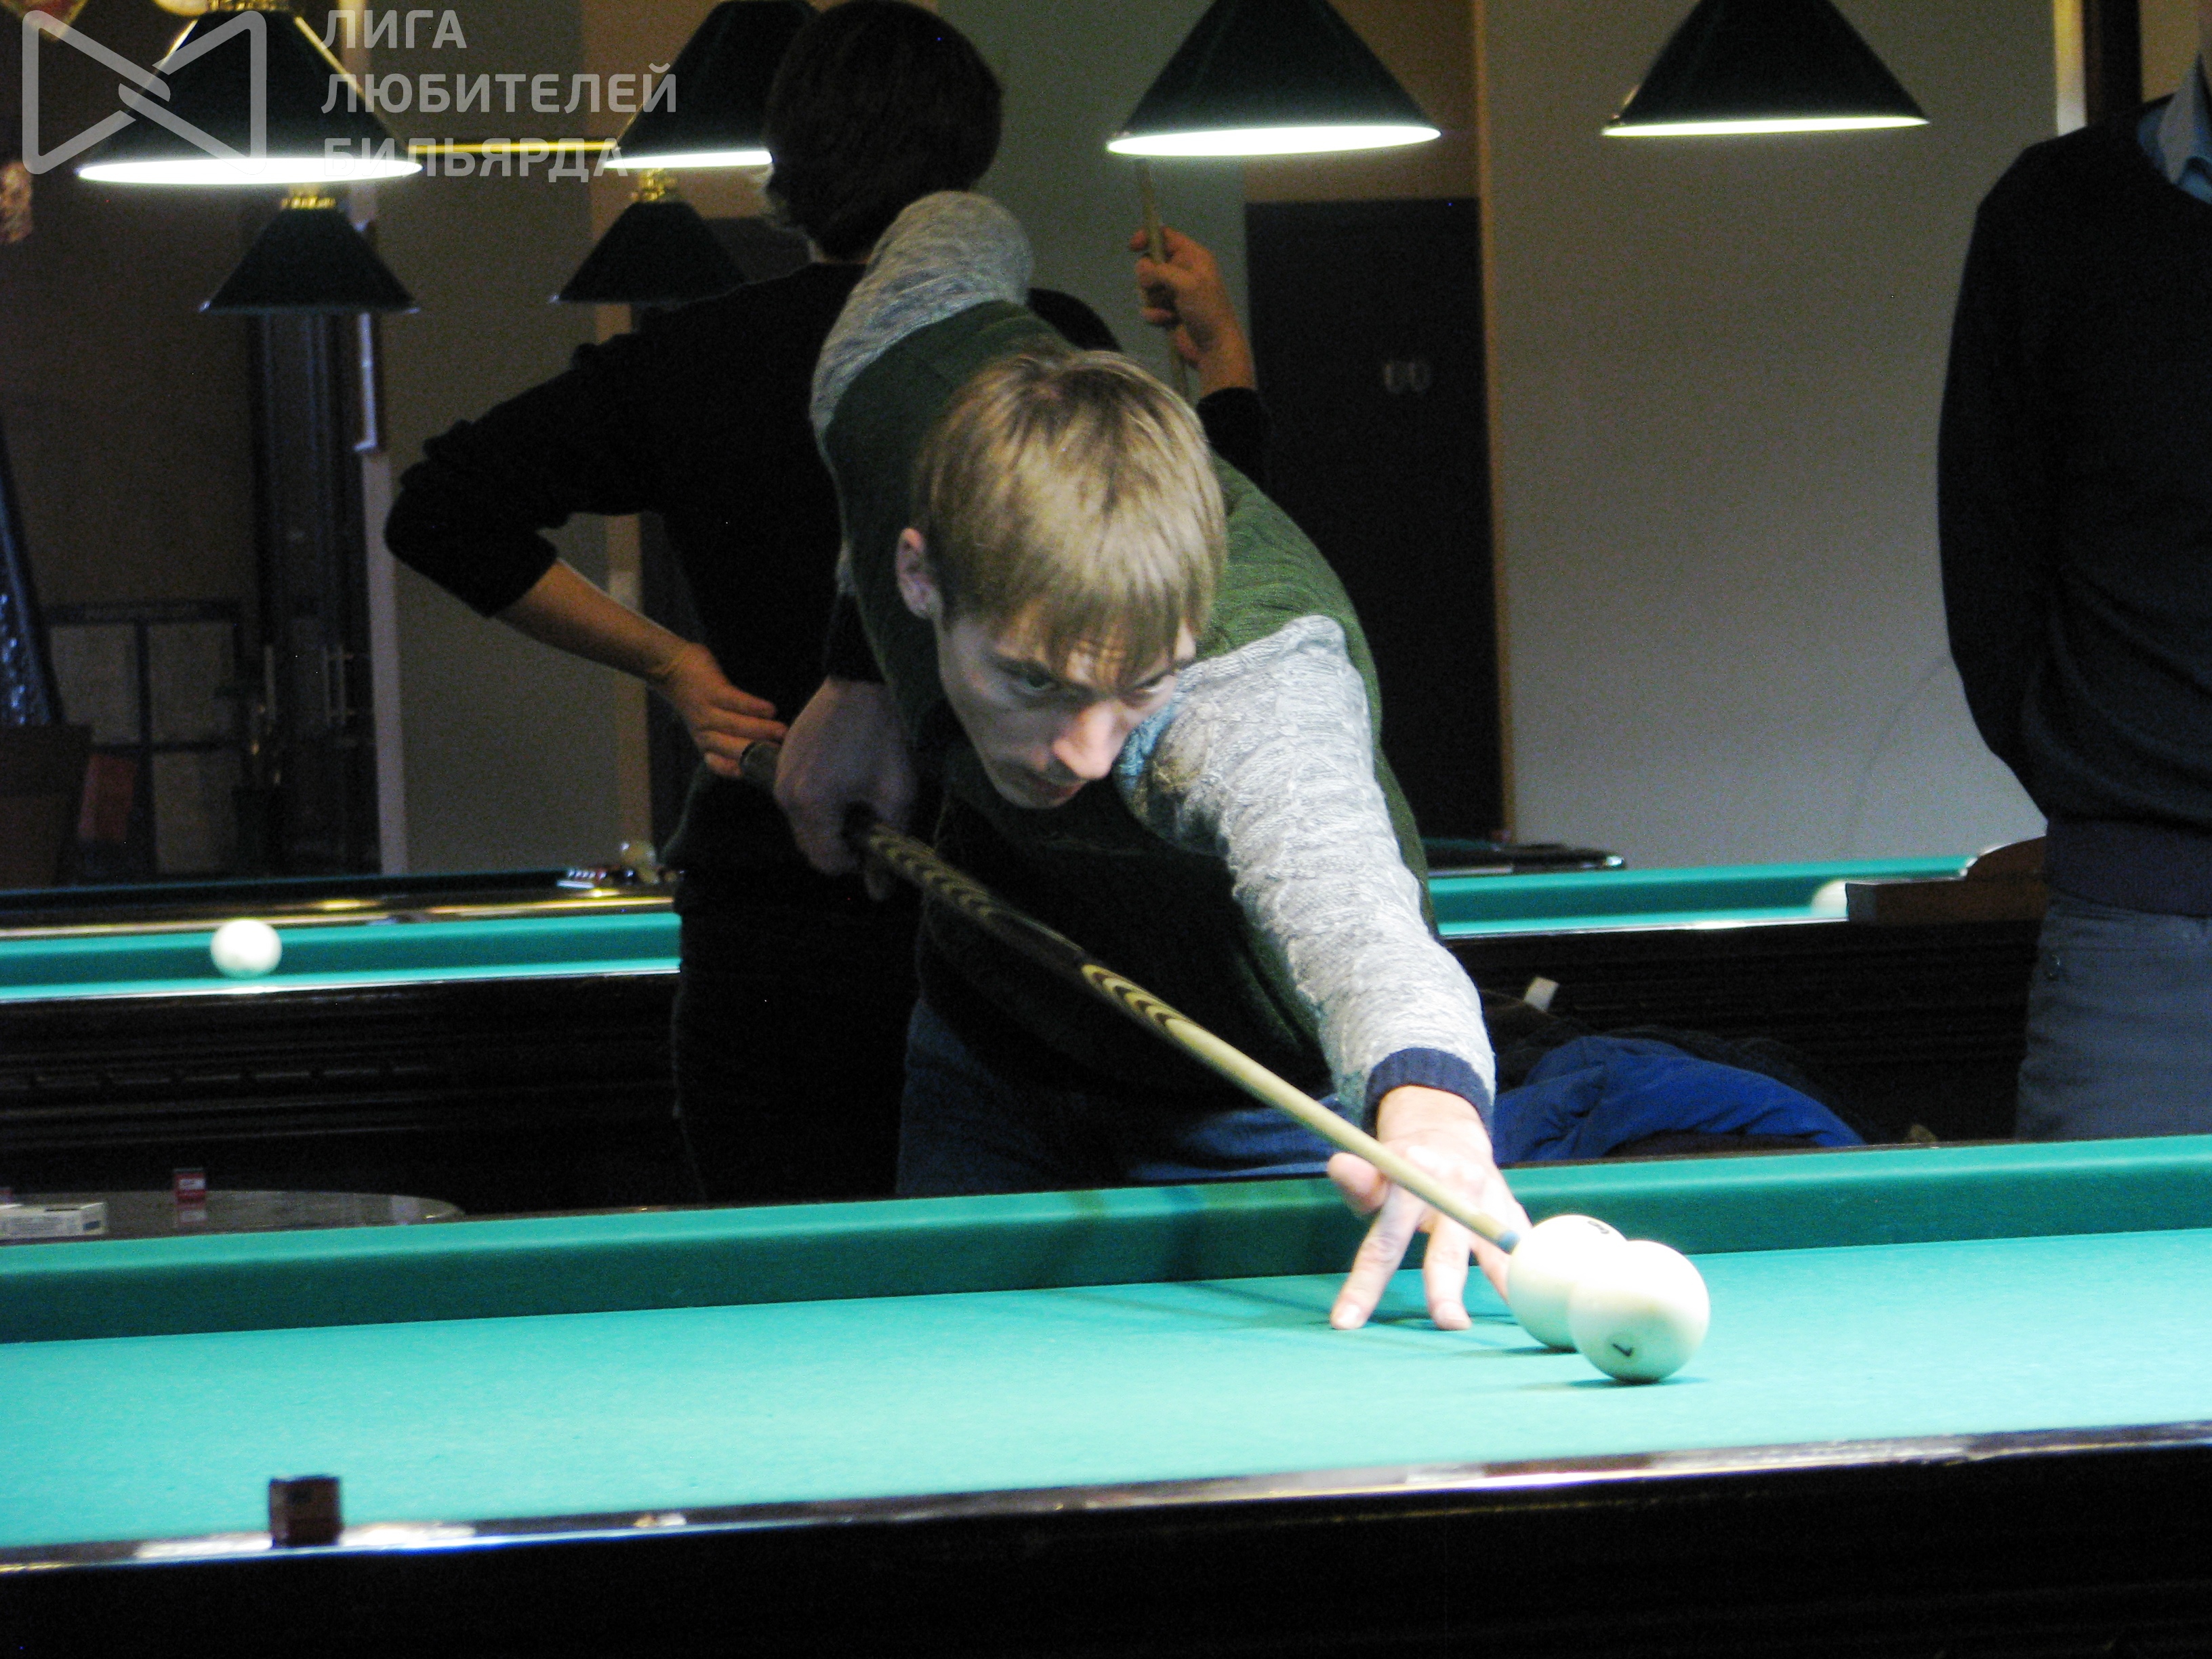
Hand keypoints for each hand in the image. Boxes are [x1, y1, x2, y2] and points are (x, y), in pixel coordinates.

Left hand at [647, 642, 785, 777]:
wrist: (670, 667)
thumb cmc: (697, 697)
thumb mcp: (705, 722)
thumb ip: (728, 735)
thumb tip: (766, 745)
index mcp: (704, 742)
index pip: (717, 763)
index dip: (733, 770)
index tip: (755, 774)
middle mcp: (703, 730)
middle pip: (730, 746)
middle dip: (756, 751)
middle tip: (781, 752)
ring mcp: (706, 710)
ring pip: (734, 724)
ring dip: (760, 729)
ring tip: (782, 731)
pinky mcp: (711, 689)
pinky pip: (733, 701)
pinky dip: (752, 706)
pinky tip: (770, 709)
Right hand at [773, 677, 916, 887]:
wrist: (863, 684)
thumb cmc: (883, 737)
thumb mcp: (896, 795)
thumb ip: (885, 847)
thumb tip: (880, 892)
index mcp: (811, 805)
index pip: (825, 862)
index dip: (854, 862)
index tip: (876, 843)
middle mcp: (785, 794)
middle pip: (810, 846)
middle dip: (840, 845)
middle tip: (871, 822)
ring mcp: (780, 775)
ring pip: (802, 824)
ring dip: (829, 824)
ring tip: (860, 798)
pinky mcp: (782, 759)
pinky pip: (796, 798)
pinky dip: (818, 802)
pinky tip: (845, 780)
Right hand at [1128, 223, 1256, 396]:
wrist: (1214, 348)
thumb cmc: (1206, 310)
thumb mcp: (1187, 283)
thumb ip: (1161, 271)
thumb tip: (1142, 273)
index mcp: (1192, 256)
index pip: (1165, 236)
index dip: (1147, 237)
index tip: (1132, 247)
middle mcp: (1182, 271)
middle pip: (1148, 263)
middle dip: (1149, 279)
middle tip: (1162, 290)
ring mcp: (1173, 292)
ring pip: (1145, 288)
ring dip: (1154, 300)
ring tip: (1171, 309)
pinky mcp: (1166, 311)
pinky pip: (1147, 307)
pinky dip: (1155, 315)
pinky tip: (1169, 321)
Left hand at [1326, 1086, 1528, 1331]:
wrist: (1447, 1133)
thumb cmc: (1401, 1169)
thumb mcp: (1375, 1172)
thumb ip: (1359, 1183)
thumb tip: (1339, 1166)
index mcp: (1411, 1180)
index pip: (1384, 1243)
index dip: (1365, 1284)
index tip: (1345, 1323)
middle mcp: (1453, 1189)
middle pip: (1446, 1250)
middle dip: (1446, 1287)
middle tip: (1448, 1322)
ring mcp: (1487, 1199)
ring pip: (1494, 1248)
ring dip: (1504, 1283)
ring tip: (1518, 1315)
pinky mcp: (1510, 1208)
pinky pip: (1522, 1242)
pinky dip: (1528, 1269)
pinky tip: (1539, 1297)